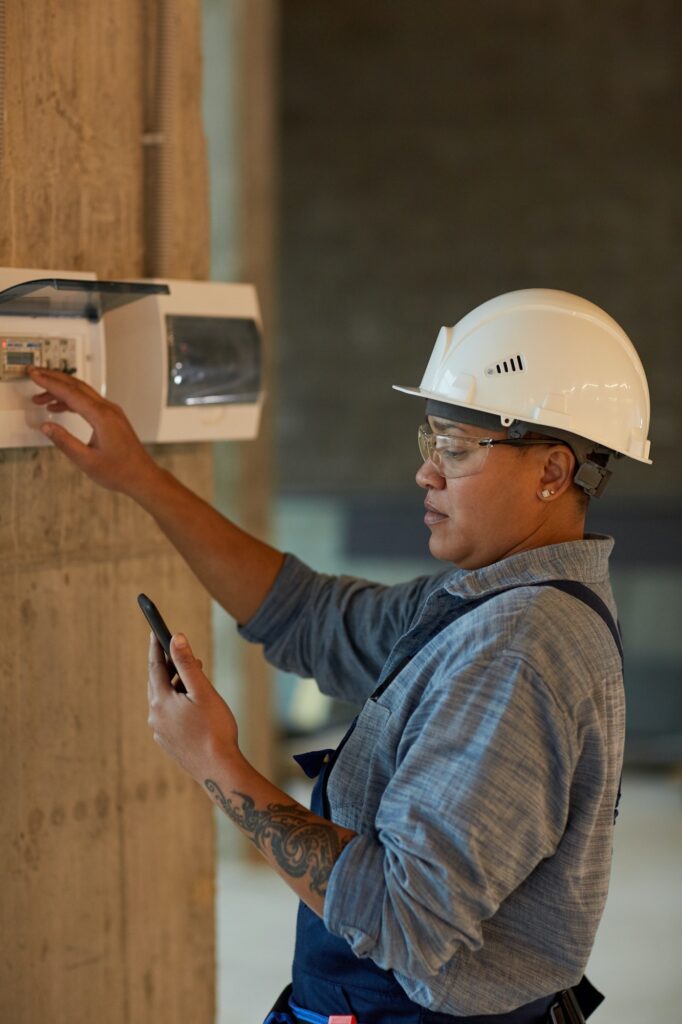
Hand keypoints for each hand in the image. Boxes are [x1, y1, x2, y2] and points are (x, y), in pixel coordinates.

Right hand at [27, 367, 158, 496]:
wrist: (142, 477)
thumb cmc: (121, 471)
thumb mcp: (86, 461)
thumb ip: (64, 442)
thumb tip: (46, 427)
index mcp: (102, 417)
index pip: (71, 393)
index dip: (50, 382)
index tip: (35, 374)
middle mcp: (109, 410)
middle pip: (77, 386)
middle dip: (53, 378)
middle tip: (35, 374)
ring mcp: (112, 413)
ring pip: (83, 392)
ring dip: (61, 391)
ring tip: (41, 396)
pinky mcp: (112, 418)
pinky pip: (89, 402)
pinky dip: (72, 401)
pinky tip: (58, 407)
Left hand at [147, 632, 238, 780]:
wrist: (218, 771)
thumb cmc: (215, 729)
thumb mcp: (202, 691)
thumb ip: (187, 664)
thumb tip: (176, 638)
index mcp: (161, 701)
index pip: (155, 666)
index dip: (156, 647)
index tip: (154, 632)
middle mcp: (155, 716)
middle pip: (156, 683)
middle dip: (167, 666)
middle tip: (176, 650)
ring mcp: (160, 732)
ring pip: (162, 700)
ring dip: (174, 685)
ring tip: (192, 677)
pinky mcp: (168, 743)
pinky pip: (167, 715)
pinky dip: (176, 703)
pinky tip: (191, 705)